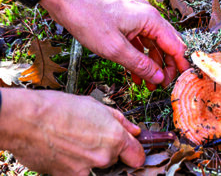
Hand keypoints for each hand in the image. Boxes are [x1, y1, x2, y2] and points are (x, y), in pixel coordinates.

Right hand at [0, 88, 144, 175]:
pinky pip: (78, 173)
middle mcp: (103, 157)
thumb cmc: (61, 108)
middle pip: (114, 159)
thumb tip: (134, 130)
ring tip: (75, 140)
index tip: (132, 151)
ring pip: (96, 167)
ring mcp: (84, 171)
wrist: (28, 120)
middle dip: (108, 149)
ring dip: (91, 158)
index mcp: (114, 137)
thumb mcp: (96, 106)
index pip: (137, 156)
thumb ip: (120, 120)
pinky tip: (64, 149)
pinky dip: (75, 164)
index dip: (135, 152)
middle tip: (92, 134)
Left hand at [41, 0, 190, 87]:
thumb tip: (158, 77)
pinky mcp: (127, 21)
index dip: (179, 64)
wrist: (67, 1)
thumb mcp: (115, 49)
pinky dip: (140, 56)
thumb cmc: (88, 19)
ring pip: (153, 44)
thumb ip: (139, 64)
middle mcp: (148, 16)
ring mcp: (138, 18)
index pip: (175, 45)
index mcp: (151, 19)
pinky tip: (136, 73)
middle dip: (166, 66)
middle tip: (162, 85)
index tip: (180, 81)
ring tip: (149, 84)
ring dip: (152, 63)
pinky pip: (140, 41)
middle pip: (167, 44)